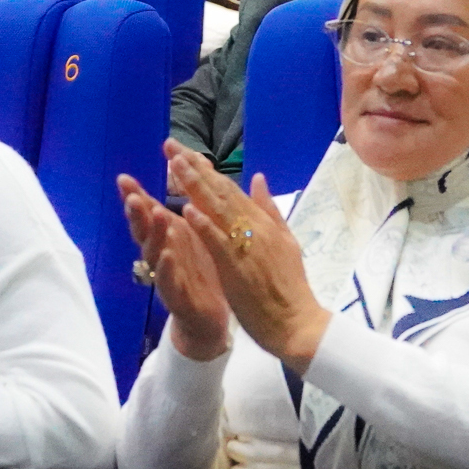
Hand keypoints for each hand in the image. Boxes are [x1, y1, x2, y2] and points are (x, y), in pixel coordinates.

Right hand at [119, 159, 229, 360]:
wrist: (208, 317)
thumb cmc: (195, 268)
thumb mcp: (184, 233)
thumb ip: (171, 207)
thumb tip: (165, 172)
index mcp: (165, 237)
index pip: (145, 215)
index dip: (134, 197)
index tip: (124, 179)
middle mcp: (160, 255)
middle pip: (144, 233)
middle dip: (138, 215)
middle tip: (133, 197)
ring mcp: (166, 276)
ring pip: (155, 255)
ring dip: (154, 235)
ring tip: (156, 215)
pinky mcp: (178, 298)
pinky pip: (170, 282)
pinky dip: (167, 269)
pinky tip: (168, 255)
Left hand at [163, 142, 328, 368]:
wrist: (298, 323)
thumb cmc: (289, 287)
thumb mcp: (285, 242)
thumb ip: (270, 210)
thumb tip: (259, 178)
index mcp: (262, 222)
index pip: (230, 188)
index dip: (206, 169)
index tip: (185, 151)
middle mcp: (255, 227)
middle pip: (220, 191)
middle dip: (194, 167)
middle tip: (171, 145)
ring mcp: (246, 245)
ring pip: (217, 209)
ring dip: (195, 186)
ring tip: (174, 165)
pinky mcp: (238, 267)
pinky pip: (218, 242)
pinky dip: (204, 225)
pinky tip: (188, 210)